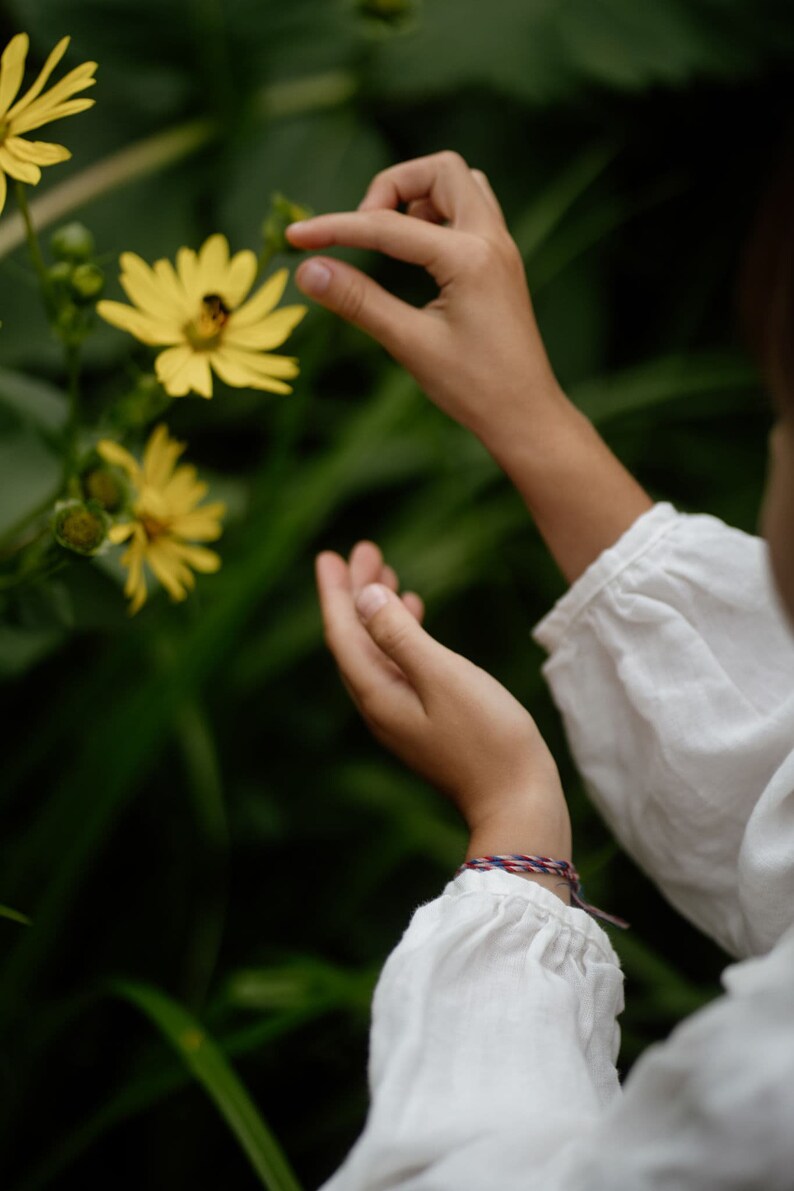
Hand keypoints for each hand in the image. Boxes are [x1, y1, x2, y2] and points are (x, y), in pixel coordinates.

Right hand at [286, 151, 564, 443]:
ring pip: (460, 184)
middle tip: (366, 231)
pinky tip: (416, 254)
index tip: (295, 239)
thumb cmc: (475, 388)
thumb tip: (306, 271)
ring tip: (392, 239)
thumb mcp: (409, 344)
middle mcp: (492, 241)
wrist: (526, 416)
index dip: (335, 229)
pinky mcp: (500, 263)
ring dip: (420, 196)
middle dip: (392, 187)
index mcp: (470, 259)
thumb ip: (358, 301)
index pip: (388, 227)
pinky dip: (438, 216)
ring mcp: (501, 249)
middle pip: (440, 169)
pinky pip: (470, 211)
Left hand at [316, 541, 571, 862]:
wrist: (519, 802)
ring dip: (379, 610)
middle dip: (356, 593)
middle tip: (365, 551)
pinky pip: (398, 666)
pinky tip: (415, 616)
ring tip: (388, 572)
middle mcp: (380, 706)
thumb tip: (364, 598)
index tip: (330, 556)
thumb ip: (401, 636)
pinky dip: (401, 634)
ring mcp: (402, 716)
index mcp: (377, 695)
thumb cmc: (488, 738)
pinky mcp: (425, 721)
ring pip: (378, 651)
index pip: (343, 634)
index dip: (335, 594)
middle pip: (356, 640)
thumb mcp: (443, 677)